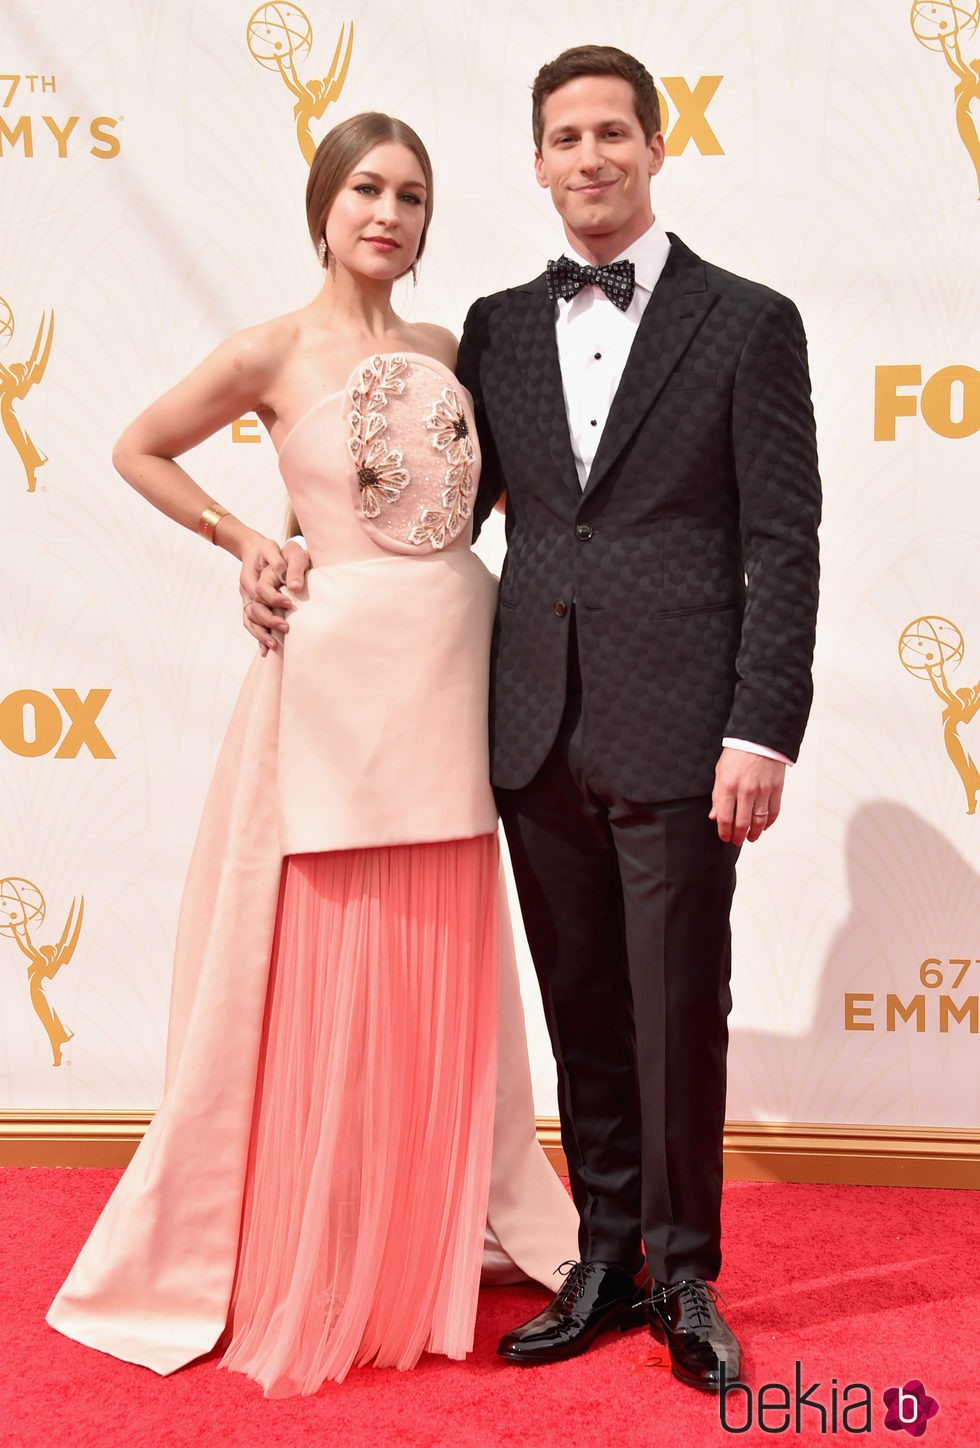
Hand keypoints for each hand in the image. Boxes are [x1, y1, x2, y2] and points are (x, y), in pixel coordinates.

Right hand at [240, 538, 310, 654]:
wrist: (256, 551)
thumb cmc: (268, 550)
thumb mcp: (273, 550)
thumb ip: (282, 564)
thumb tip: (293, 585)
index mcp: (249, 577)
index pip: (259, 591)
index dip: (273, 599)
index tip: (289, 604)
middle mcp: (245, 591)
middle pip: (253, 610)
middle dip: (269, 621)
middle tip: (287, 628)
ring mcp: (246, 601)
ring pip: (250, 621)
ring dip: (261, 634)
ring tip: (275, 646)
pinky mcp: (251, 607)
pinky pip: (251, 625)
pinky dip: (258, 637)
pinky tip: (266, 650)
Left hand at [708, 748, 785, 844]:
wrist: (759, 737)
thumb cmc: (737, 754)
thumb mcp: (720, 772)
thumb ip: (717, 796)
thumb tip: (714, 816)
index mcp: (728, 785)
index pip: (724, 817)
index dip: (724, 832)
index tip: (725, 838)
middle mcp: (746, 790)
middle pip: (742, 823)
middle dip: (738, 836)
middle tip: (737, 841)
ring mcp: (763, 790)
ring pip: (759, 820)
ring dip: (754, 833)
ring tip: (751, 837)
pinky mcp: (776, 788)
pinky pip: (773, 812)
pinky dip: (769, 822)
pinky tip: (764, 826)